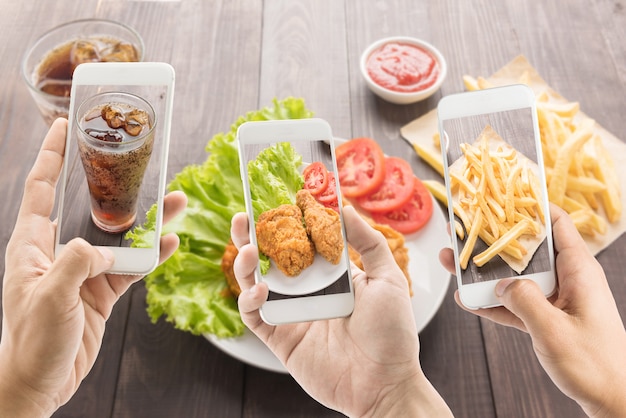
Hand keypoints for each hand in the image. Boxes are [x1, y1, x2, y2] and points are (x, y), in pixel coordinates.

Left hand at [0, 118, 186, 416]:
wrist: (42, 382)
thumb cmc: (31, 341)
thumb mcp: (48, 298)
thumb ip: (75, 264)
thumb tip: (101, 245)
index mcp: (33, 245)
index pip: (40, 189)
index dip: (50, 156)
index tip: (62, 127)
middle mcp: (58, 251)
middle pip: (89, 207)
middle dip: (114, 184)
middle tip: (136, 161)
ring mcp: (83, 271)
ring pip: (119, 236)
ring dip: (146, 221)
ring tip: (174, 202)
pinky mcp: (101, 291)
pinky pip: (131, 267)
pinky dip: (150, 256)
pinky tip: (169, 243)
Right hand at [231, 205, 451, 416]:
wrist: (385, 384)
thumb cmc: (392, 333)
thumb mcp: (388, 279)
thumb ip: (368, 242)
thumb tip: (344, 208)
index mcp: (331, 274)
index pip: (302, 240)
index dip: (287, 221)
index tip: (277, 199)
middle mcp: (308, 290)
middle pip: (271, 258)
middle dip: (253, 236)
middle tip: (243, 216)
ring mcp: (292, 313)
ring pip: (255, 283)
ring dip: (245, 264)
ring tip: (247, 248)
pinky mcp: (280, 338)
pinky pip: (255, 315)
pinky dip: (249, 300)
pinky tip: (259, 289)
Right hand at [439, 205, 625, 416]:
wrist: (613, 401)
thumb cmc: (594, 364)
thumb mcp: (554, 330)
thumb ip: (524, 301)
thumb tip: (501, 283)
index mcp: (579, 271)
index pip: (556, 224)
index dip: (530, 206)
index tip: (502, 196)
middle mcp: (567, 280)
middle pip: (527, 249)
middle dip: (494, 239)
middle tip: (463, 229)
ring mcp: (556, 300)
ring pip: (515, 276)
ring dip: (484, 272)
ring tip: (453, 261)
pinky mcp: (547, 319)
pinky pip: (515, 303)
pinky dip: (491, 301)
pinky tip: (466, 299)